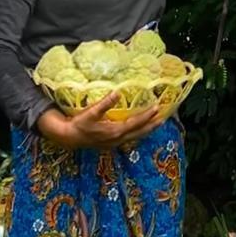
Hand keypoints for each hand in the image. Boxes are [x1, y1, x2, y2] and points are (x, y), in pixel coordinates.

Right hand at [37, 95, 168, 151]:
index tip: (157, 107)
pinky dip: (139, 132)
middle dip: (152, 125)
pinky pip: (131, 138)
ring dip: (147, 129)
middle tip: (165, 117)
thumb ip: (104, 103)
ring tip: (157, 122)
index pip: (135, 123)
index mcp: (114, 131)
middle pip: (140, 132)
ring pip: (136, 136)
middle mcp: (117, 139)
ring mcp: (115, 143)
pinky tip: (141, 129)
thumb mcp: (90, 112)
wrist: (70, 138)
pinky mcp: (112, 143)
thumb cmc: (80, 124)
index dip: (147, 116)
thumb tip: (117, 93)